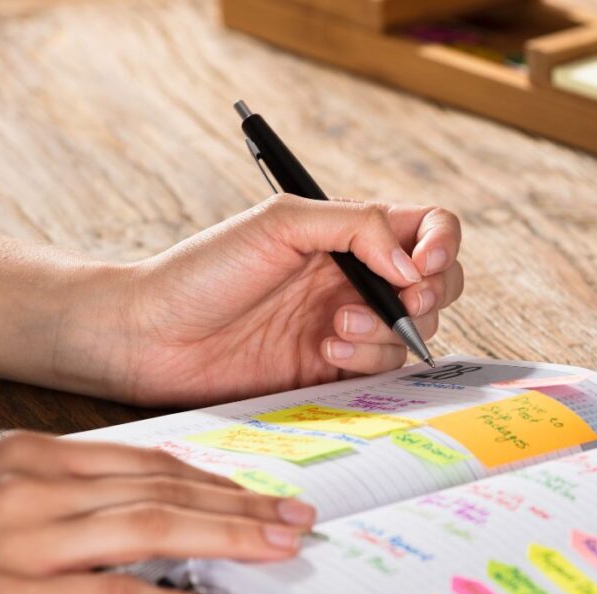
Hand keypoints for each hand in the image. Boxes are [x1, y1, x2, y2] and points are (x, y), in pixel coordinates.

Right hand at [0, 432, 314, 593]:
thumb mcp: (4, 500)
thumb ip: (75, 498)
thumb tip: (161, 507)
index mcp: (34, 457)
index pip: (149, 463)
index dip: (215, 480)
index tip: (262, 495)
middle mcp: (29, 487)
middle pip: (162, 490)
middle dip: (240, 506)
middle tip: (295, 518)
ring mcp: (15, 538)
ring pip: (148, 528)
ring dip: (225, 539)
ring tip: (277, 551)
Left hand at [57, 195, 462, 405]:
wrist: (154, 337)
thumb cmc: (205, 270)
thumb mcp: (280, 223)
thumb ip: (355, 227)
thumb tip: (411, 266)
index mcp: (349, 232)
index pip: (427, 227)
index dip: (442, 243)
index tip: (422, 265)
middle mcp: (357, 276)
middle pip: (439, 282)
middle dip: (430, 293)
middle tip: (401, 299)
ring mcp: (350, 323)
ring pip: (415, 329)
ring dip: (387, 328)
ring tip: (336, 326)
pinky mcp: (336, 367)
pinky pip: (384, 367)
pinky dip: (367, 358)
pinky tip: (325, 348)